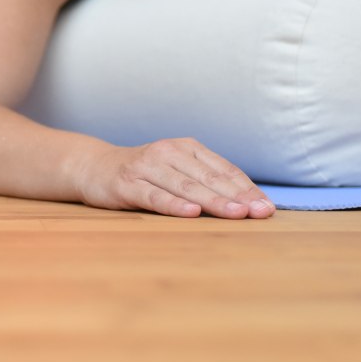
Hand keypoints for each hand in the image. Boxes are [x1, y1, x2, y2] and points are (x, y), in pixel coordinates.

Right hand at [76, 138, 275, 218]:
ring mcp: (146, 167)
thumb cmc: (143, 173)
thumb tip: (247, 201)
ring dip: (213, 201)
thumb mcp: (175, 169)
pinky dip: (174, 204)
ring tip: (236, 214)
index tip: (267, 207)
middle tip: (259, 213)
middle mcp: (168, 152)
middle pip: (209, 178)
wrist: (93, 167)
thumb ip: (204, 180)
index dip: (246, 188)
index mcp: (186, 148)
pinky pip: (154, 196)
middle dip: (237, 197)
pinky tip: (192, 213)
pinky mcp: (126, 184)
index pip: (223, 169)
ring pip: (185, 186)